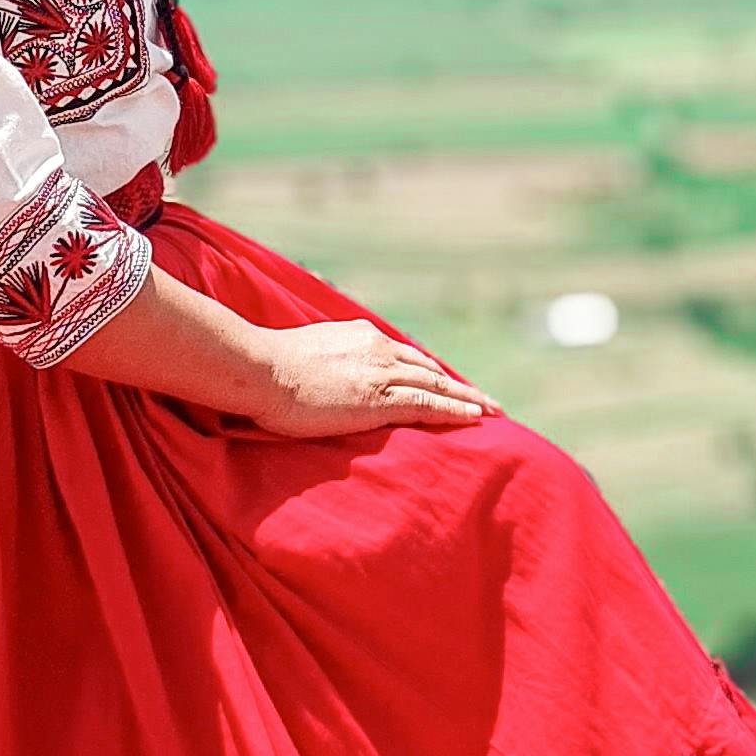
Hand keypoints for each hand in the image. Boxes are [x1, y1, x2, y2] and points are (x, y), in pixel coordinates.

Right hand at [250, 320, 490, 437]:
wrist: (262, 369)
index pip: (406, 356)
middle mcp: (379, 349)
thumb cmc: (269, 369)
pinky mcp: (380, 399)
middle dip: (458, 386)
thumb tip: (321, 374)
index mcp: (361, 336)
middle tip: (485, 400)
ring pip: (437, 386)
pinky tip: (475, 419)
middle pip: (429, 369)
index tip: (446, 382)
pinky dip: (455, 411)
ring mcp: (382, 373)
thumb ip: (324, 361)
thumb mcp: (304, 354)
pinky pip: (428, 404)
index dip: (430, 372)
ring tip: (493, 412)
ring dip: (468, 399)